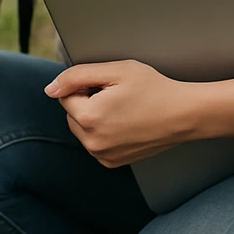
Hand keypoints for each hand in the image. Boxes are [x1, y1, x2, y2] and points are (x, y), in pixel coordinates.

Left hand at [45, 60, 202, 167]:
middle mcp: (92, 142)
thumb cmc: (152, 88)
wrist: (183, 114)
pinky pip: (95, 142)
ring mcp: (103, 155)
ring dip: (93, 117)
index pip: (65, 96)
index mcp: (89, 118)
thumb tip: (50, 89)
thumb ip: (76, 76)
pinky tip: (125, 122)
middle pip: (72, 114)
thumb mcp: (114, 71)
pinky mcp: (112, 162)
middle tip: (116, 95)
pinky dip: (103, 132)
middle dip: (87, 102)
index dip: (85, 85)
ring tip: (122, 109)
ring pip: (82, 129)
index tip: (108, 85)